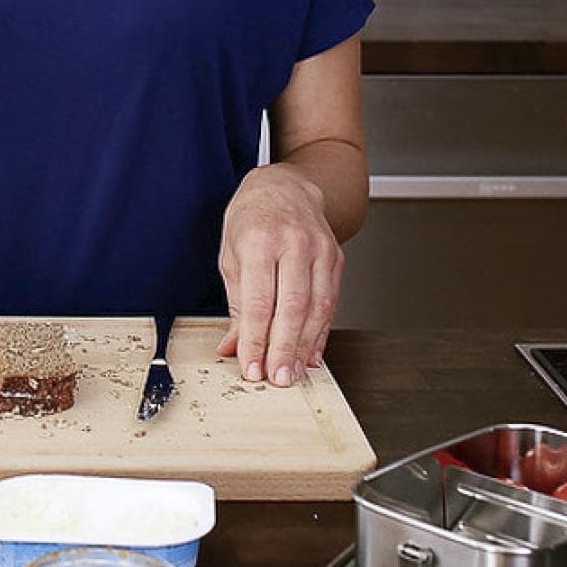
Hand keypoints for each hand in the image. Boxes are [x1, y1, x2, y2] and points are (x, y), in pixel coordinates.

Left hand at [216, 163, 341, 386]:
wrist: (285, 187)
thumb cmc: (251, 220)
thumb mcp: (230, 256)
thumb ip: (236, 305)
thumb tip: (233, 346)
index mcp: (258, 242)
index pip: (259, 302)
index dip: (256, 340)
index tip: (251, 367)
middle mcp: (293, 244)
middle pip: (292, 308)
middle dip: (284, 349)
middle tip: (278, 379)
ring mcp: (319, 250)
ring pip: (317, 308)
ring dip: (305, 346)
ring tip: (294, 372)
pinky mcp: (336, 258)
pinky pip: (331, 301)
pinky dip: (322, 331)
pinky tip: (312, 352)